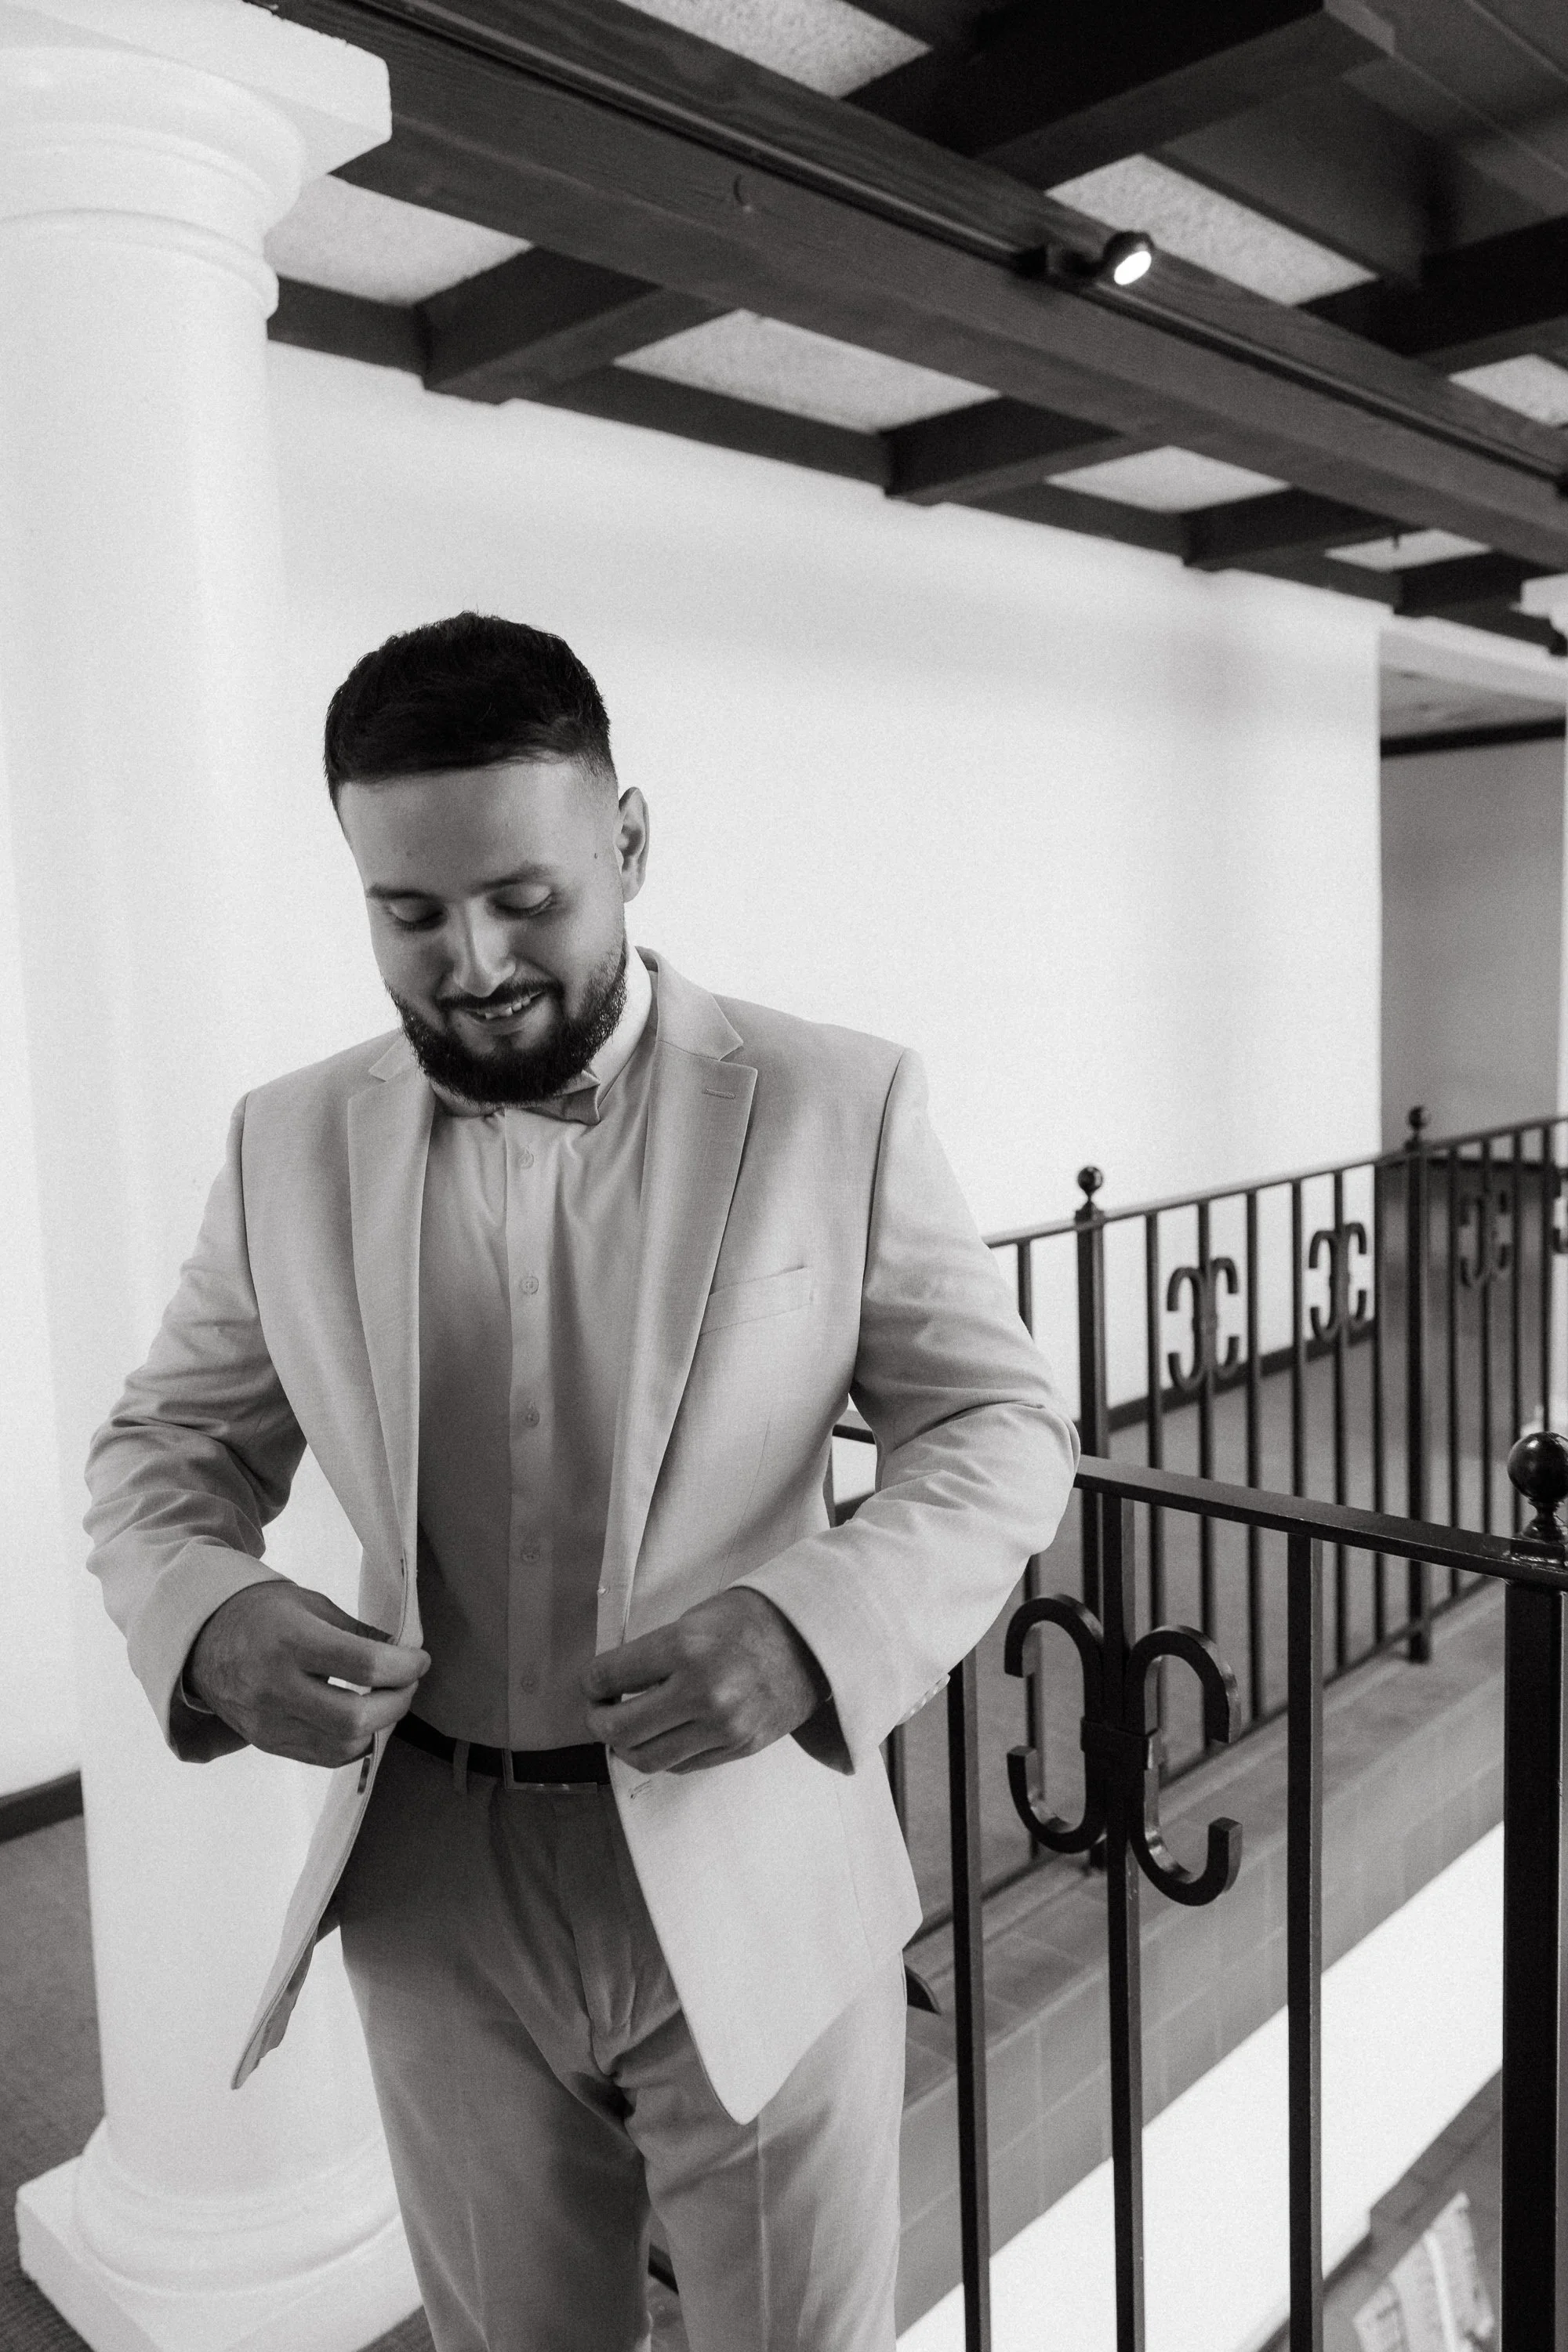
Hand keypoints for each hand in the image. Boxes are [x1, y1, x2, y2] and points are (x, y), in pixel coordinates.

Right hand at [185, 1581, 430, 1768]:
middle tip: (408, 1684)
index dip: (403, 1666)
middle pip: (355, 1718)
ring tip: (387, 1700)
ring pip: (343, 1746)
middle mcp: (277, 1687)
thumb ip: (359, 1632)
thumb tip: (404, 1651)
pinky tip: (363, 1721)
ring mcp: (269, 1722)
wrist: (203, 1640)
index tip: (419, 1660)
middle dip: (397, 1703)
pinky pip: (324, 1757)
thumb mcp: (311, 1604)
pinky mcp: (267, 1743)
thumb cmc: (264, 1614)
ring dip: (380, 1726)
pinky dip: (354, 1743)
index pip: (363, 1666)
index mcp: (290, 1641)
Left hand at [581, 1588, 828, 1774]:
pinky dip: (663, 1754)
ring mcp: (724, 1726)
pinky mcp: (739, 1747)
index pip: (609, 1677)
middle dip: (598, 1721)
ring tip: (626, 1730)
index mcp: (686, 1647)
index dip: (591, 1682)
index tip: (594, 1683)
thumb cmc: (753, 1619)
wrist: (817, 1638)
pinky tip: (663, 1734)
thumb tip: (612, 1685)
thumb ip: (655, 1653)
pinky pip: (682, 1766)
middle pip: (620, 1728)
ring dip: (625, 1746)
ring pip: (647, 1758)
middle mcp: (703, 1692)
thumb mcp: (696, 1619)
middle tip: (600, 1711)